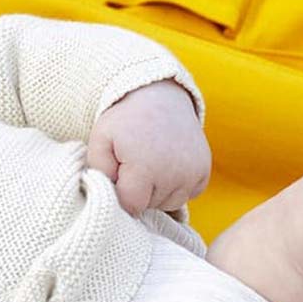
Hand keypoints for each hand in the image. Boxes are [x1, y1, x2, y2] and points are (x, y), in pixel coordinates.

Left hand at [86, 81, 211, 215]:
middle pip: (150, 206)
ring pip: (169, 203)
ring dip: (158, 191)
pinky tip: (167, 165)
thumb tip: (110, 198)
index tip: (119, 174)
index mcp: (146, 167)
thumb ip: (98, 172)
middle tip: (135, 163)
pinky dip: (176, 186)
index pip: (131, 206)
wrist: (160, 95)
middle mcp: (174, 174)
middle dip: (139, 192)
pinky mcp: (204, 171)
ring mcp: (193, 173)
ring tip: (151, 163)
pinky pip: (187, 195)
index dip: (121, 194)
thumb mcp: (100, 140)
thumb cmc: (125, 120)